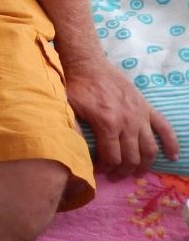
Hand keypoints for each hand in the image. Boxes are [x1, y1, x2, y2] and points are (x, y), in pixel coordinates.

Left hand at [66, 55, 179, 178]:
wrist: (89, 64)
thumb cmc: (76, 86)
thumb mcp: (67, 108)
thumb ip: (73, 130)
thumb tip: (75, 153)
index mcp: (107, 123)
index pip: (112, 158)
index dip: (106, 169)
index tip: (99, 171)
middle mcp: (128, 122)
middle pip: (131, 157)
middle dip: (123, 171)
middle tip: (115, 176)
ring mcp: (140, 115)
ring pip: (149, 149)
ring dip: (144, 165)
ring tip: (136, 173)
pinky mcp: (147, 108)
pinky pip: (165, 128)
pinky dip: (171, 144)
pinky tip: (172, 157)